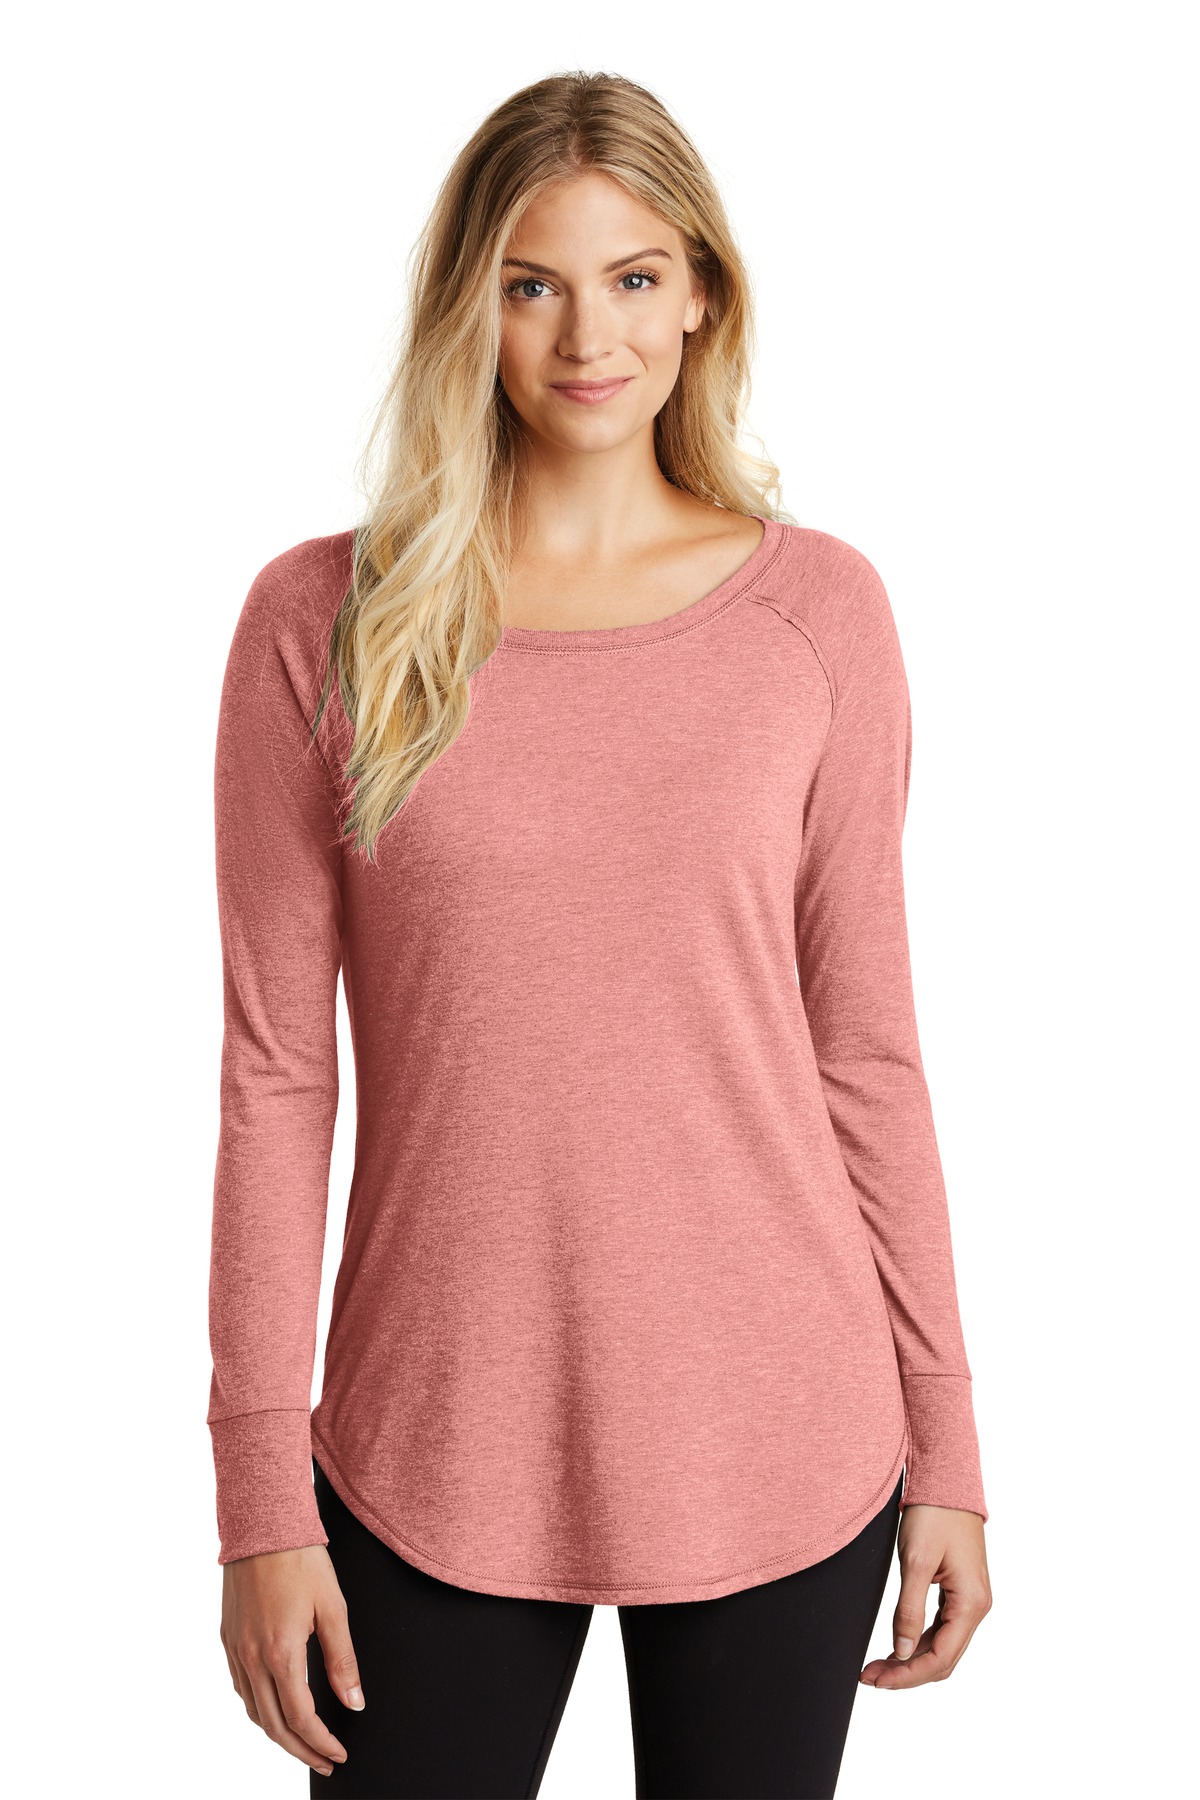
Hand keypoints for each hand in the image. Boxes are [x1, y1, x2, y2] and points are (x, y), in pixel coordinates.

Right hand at [220, 1543, 365, 1776]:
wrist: (263, 1525)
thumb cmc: (301, 1560)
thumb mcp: (333, 1607)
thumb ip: (343, 1660)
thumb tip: (355, 1703)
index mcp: (280, 1653)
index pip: (301, 1718)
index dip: (321, 1742)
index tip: (339, 1753)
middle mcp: (252, 1658)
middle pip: (274, 1726)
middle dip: (301, 1750)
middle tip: (325, 1762)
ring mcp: (236, 1650)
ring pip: (254, 1711)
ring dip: (279, 1735)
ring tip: (304, 1743)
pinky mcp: (228, 1639)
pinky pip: (241, 1689)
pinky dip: (259, 1709)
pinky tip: (275, 1708)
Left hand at [860, 1505, 990, 1688]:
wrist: (946, 1480)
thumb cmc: (933, 1514)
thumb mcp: (915, 1561)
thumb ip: (909, 1610)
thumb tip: (903, 1653)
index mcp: (971, 1603)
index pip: (941, 1658)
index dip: (907, 1675)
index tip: (874, 1679)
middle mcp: (977, 1607)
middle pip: (943, 1659)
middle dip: (906, 1673)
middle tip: (868, 1676)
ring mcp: (970, 1600)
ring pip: (942, 1647)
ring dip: (911, 1660)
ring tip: (876, 1666)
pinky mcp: (960, 1592)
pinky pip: (941, 1629)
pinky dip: (919, 1642)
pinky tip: (897, 1646)